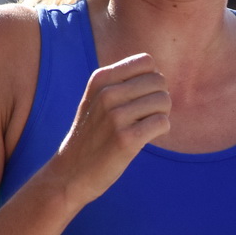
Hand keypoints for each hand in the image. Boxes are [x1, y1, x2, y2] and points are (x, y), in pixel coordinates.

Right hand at [50, 53, 170, 205]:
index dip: (151, 80)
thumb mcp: (97, 99)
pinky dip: (161, 131)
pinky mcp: (126, 139)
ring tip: (143, 127)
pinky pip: (163, 123)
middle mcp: (107, 94)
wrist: (71, 172)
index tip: (141, 97)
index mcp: (100, 79)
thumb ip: (122, 82)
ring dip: (161, 115)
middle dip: (159, 99)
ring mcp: (115, 116)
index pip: (147, 62)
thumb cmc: (93, 135)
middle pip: (159, 81)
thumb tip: (158, 74)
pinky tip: (144, 138)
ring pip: (164, 101)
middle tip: (145, 116)